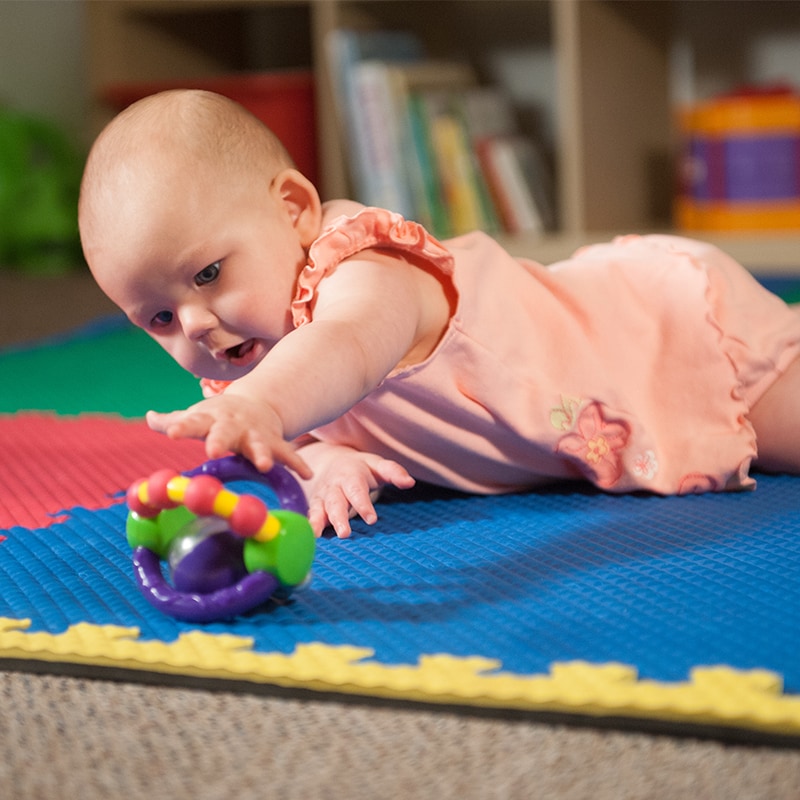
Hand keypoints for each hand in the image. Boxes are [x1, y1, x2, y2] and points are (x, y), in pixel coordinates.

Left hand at [146, 394, 311, 478]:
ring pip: (259, 445)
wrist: (257, 405)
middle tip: (213, 451)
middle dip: (220, 440)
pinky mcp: (275, 443)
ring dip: (262, 454)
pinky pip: (288, 455)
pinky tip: (306, 475)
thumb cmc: (219, 417)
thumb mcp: (198, 417)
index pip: (192, 422)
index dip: (182, 427)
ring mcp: (256, 434)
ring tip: (264, 466)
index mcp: (210, 420)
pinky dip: (297, 464)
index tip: (172, 433)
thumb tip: (150, 417)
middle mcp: (234, 426)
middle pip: (225, 432)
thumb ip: (173, 421)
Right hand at [299, 441, 414, 537]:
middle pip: (336, 501)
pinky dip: (309, 524)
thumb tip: (410, 482)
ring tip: (317, 535)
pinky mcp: (315, 504)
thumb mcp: (378, 465)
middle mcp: (334, 484)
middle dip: (339, 517)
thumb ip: (394, 472)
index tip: (371, 519)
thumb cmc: (362, 468)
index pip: (357, 489)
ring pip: (320, 507)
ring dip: (318, 521)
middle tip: (344, 534)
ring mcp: (323, 494)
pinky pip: (311, 513)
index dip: (363, 504)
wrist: (333, 462)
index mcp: (351, 474)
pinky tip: (309, 535)